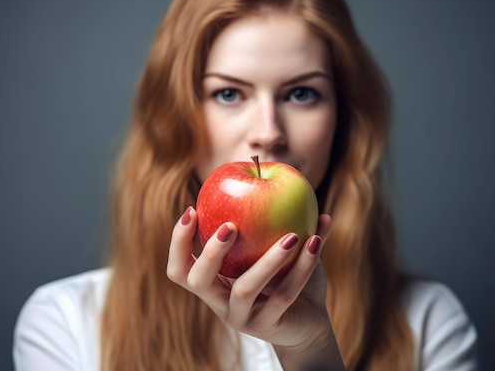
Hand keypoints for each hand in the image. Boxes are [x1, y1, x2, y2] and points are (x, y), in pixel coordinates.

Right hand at [166, 207, 334, 349]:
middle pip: (197, 280)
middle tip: (230, 225)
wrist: (309, 323)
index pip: (180, 267)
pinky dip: (303, 266)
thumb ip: (266, 219)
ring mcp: (242, 317)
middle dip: (210, 251)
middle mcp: (220, 302)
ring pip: (245, 289)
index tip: (192, 209)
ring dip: (268, 260)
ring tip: (291, 236)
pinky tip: (315, 240)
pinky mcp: (269, 325)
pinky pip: (284, 294)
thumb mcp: (271, 248)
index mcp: (213, 282)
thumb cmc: (286, 278)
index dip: (178, 241)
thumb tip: (269, 168)